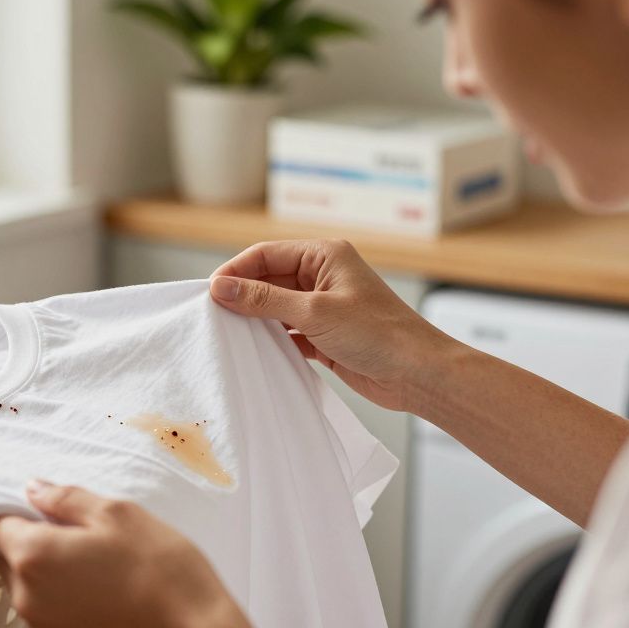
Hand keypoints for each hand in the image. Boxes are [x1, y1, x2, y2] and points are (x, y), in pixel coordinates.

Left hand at [0, 481, 284, 627]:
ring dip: (50, 571)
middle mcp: (25, 597)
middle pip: (9, 557)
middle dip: (36, 539)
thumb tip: (34, 489)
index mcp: (33, 555)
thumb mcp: (116, 513)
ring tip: (100, 565)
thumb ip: (65, 498)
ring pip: (28, 586)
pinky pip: (46, 613)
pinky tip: (103, 591)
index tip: (51, 507)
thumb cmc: (159, 569)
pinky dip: (63, 599)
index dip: (21, 509)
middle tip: (86, 534)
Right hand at [210, 239, 457, 411]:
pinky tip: (255, 350)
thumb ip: (264, 300)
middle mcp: (323, 276)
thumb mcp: (314, 313)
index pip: (267, 254)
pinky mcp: (325, 335)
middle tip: (213, 315)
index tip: (210, 292)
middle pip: (269, 279)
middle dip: (243, 295)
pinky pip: (287, 331)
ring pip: (276, 307)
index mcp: (325, 256)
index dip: (237, 270)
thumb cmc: (379, 335)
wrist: (418, 374)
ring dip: (255, 319)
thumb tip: (221, 288)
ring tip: (228, 334)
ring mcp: (324, 307)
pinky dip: (271, 339)